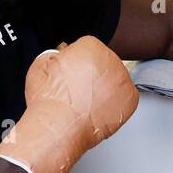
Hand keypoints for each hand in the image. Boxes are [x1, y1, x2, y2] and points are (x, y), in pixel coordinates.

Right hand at [0, 36, 138, 172]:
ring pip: (115, 80)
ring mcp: (123, 80)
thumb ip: (57, 54)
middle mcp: (111, 60)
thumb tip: (62, 55)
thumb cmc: (50, 99)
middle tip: (79, 90)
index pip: (89, 49)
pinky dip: (115, 105)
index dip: (78, 63)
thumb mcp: (42, 64)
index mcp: (91, 46)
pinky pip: (125, 98)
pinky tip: (98, 109)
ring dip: (106, 89)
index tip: (73, 73)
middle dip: (94, 75)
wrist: (59, 125)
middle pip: (104, 63)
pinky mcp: (130, 99)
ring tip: (87, 102)